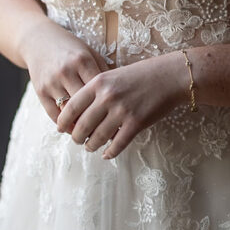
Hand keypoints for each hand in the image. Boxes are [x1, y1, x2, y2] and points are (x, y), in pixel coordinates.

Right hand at [23, 20, 110, 124]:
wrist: (39, 40)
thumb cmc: (71, 48)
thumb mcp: (89, 53)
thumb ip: (103, 71)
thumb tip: (120, 95)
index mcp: (83, 60)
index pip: (100, 91)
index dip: (110, 107)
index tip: (119, 119)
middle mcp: (66, 71)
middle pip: (85, 105)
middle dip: (96, 121)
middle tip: (107, 134)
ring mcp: (52, 82)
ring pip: (69, 112)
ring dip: (80, 127)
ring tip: (91, 136)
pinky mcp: (40, 90)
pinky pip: (54, 114)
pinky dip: (64, 125)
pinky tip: (73, 129)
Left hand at [56, 53, 188, 158]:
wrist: (169, 76)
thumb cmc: (141, 74)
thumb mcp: (113, 75)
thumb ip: (97, 91)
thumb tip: (80, 112)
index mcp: (98, 82)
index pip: (71, 106)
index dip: (63, 120)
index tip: (60, 128)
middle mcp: (107, 97)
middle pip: (82, 125)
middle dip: (76, 137)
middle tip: (77, 140)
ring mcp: (121, 111)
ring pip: (97, 137)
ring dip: (91, 146)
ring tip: (90, 147)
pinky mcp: (136, 123)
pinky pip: (117, 144)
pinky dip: (110, 153)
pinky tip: (107, 154)